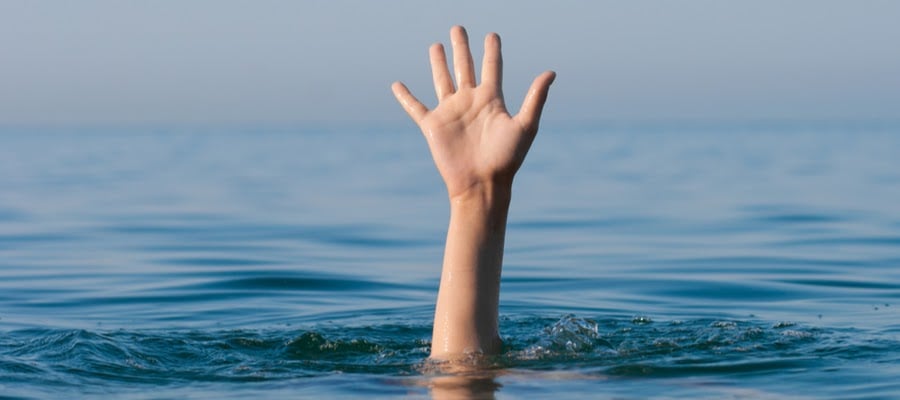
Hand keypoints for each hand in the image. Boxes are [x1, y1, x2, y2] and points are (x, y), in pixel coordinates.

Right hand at [392, 26, 554, 199]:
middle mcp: (470, 102)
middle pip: (465, 67)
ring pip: (442, 80)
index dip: (492, 50)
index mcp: (492, 100)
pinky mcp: (433, 126)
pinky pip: (415, 107)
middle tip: (458, 28)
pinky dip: (405, 97)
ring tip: (435, 46)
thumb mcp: (526, 125)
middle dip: (461, 47)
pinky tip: (397, 85)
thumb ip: (535, 98)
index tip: (492, 35)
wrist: (483, 184)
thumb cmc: (506, 159)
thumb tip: (551, 72)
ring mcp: (451, 112)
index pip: (492, 67)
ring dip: (438, 63)